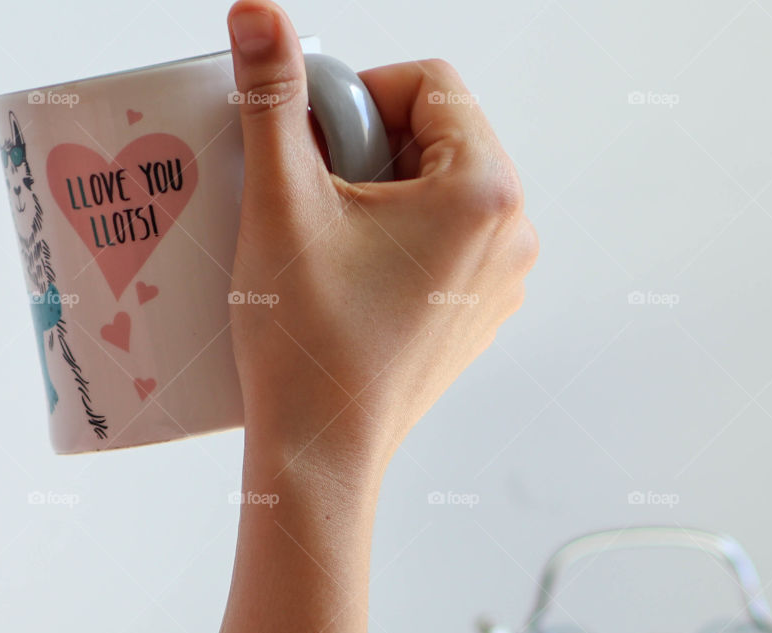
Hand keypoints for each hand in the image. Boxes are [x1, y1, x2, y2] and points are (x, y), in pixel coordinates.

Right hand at [225, 0, 538, 486]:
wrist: (322, 450)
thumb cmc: (309, 340)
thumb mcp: (283, 202)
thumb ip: (272, 96)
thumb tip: (258, 13)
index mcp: (486, 192)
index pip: (430, 84)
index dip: (358, 94)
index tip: (311, 143)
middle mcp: (512, 235)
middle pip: (438, 135)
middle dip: (367, 146)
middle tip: (314, 195)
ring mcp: (501, 283)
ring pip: (439, 191)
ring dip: (379, 192)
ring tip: (327, 240)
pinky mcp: (478, 317)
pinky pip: (443, 244)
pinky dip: (396, 238)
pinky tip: (348, 276)